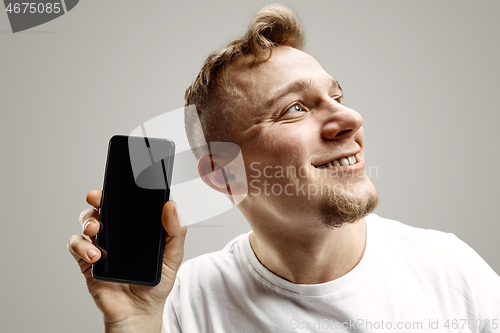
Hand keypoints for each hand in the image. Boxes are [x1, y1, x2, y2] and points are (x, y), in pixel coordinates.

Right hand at [68, 190, 186, 331]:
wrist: (140, 312)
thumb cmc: (156, 284)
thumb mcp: (173, 256)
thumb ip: (175, 231)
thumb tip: (171, 205)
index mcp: (136, 228)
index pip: (126, 204)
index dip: (120, 192)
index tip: (118, 184)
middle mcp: (117, 234)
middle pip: (102, 208)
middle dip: (97, 199)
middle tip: (98, 199)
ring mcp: (101, 246)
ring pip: (86, 222)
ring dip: (88, 221)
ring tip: (96, 230)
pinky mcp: (87, 261)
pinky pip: (76, 246)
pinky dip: (81, 247)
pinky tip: (95, 255)